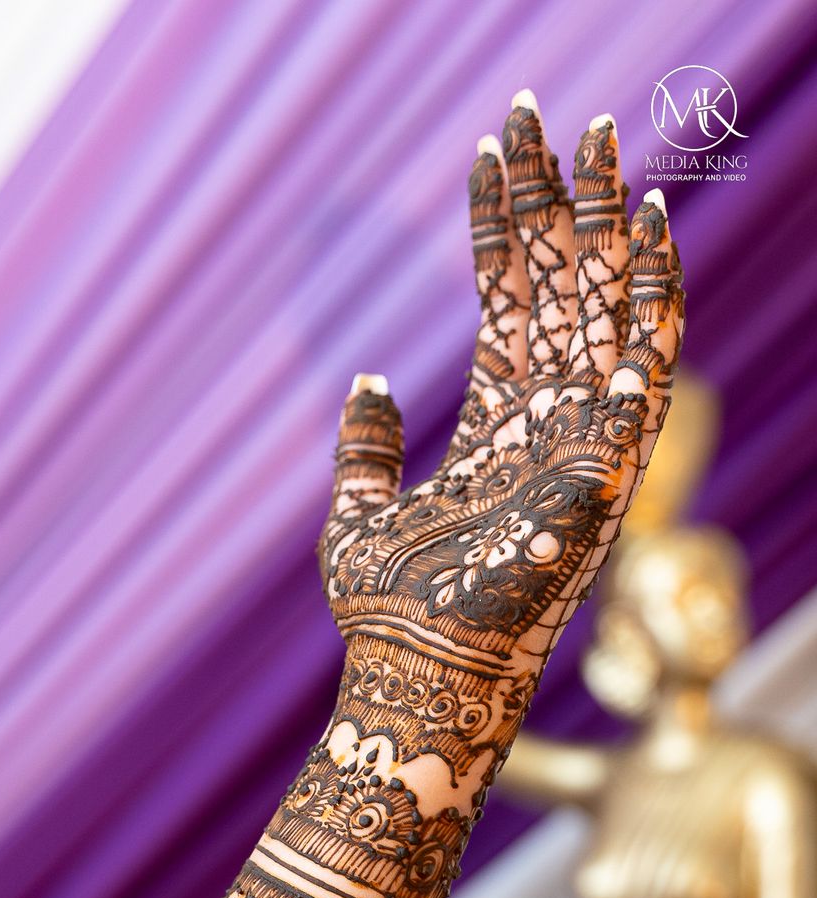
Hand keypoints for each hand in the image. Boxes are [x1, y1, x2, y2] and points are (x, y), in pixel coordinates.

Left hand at [321, 90, 683, 689]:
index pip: (509, 302)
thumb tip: (366, 380)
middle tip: (549, 115)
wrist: (416, 667)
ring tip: (604, 143)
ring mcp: (580, 443)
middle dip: (558, 202)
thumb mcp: (359, 510)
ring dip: (607, 226)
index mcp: (495, 425)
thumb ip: (370, 445)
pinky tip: (653, 226)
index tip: (494, 150)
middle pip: (563, 290)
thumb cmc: (389, 607)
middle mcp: (548, 423)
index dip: (503, 227)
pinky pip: (643, 365)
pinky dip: (651, 297)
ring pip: (606, 309)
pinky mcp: (605, 468)